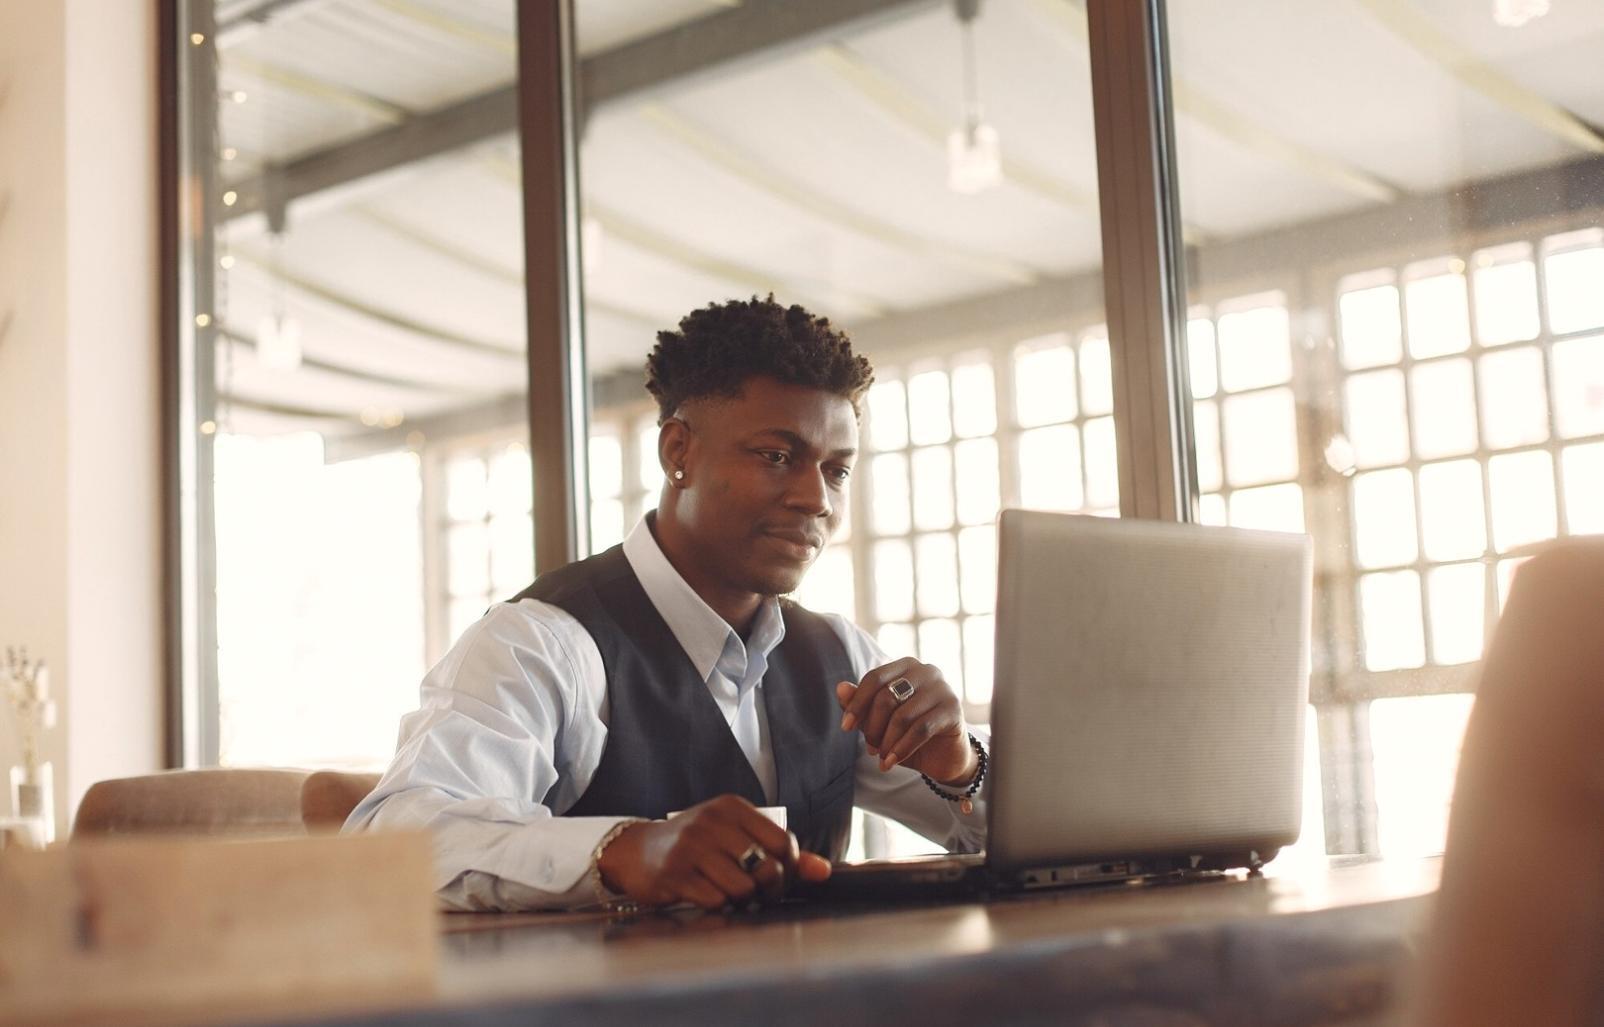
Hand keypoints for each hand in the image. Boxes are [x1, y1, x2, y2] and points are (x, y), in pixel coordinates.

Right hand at [595, 794, 830, 908]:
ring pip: (742, 887)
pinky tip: (708, 896)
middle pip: (766, 867)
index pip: (782, 841)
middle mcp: (712, 821)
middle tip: (758, 891)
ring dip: (742, 899)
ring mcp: (691, 847)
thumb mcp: (736, 836)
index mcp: (732, 807)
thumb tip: (823, 871)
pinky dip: (718, 905)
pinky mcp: (674, 873)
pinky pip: (715, 900)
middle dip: (768, 888)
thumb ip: (780, 853)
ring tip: (730, 893)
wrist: (637, 851)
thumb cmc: (696, 845)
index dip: (789, 868)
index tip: (778, 876)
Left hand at [836, 658, 976, 785]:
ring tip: (880, 758)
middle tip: (870, 748)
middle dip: (873, 727)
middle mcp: (926, 671)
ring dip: (886, 742)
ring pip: (903, 716)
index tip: (845, 727)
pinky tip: (891, 762)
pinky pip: (921, 729)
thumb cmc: (908, 733)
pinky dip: (902, 748)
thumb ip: (860, 704)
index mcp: (906, 666)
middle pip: (886, 697)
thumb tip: (840, 688)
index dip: (856, 704)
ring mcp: (943, 689)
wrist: (943, 757)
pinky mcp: (953, 710)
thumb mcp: (880, 721)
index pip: (874, 678)